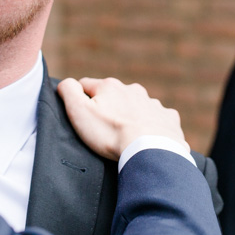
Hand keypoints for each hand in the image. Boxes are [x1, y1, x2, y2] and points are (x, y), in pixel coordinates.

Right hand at [58, 77, 185, 159]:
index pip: (86, 86)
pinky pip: (159, 119)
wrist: (149, 151)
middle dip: (108, 108)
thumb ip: (68, 91)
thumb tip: (65, 83)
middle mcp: (133, 89)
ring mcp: (153, 104)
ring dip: (131, 116)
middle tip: (104, 130)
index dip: (80, 99)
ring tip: (127, 137)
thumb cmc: (110, 133)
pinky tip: (148, 139)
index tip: (81, 116)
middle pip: (114, 96)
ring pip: (137, 106)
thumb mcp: (78, 112)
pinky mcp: (169, 119)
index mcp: (110, 86)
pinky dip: (152, 126)